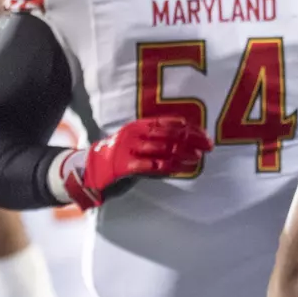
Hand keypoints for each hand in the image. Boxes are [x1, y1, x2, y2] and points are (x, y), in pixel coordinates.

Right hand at [57, 116, 212, 209]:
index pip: (167, 123)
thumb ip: (157, 144)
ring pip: (162, 149)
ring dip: (183, 153)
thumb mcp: (137, 146)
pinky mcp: (124, 167)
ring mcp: (128, 150)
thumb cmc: (118, 160)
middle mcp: (133, 135)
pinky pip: (151, 166)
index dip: (188, 128)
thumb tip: (186, 146)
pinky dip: (169, 167)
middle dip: (192, 139)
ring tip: (199, 157)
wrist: (88, 172)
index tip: (205, 134)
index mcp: (137, 127)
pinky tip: (183, 169)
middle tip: (209, 145)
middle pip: (168, 134)